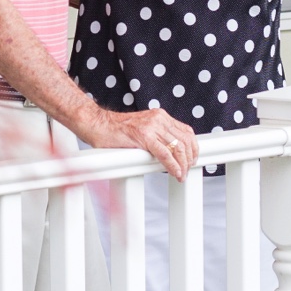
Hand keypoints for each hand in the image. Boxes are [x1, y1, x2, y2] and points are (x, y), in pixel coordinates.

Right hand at [81, 105, 198, 180]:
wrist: (96, 125)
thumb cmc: (115, 131)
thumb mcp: (143, 129)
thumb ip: (157, 136)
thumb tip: (171, 152)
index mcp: (160, 116)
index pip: (186, 131)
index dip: (193, 148)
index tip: (193, 159)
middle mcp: (159, 119)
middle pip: (186, 140)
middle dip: (190, 158)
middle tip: (188, 170)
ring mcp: (151, 127)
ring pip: (178, 147)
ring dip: (183, 164)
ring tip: (181, 175)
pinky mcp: (144, 137)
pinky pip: (165, 154)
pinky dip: (173, 166)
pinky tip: (175, 173)